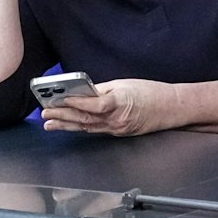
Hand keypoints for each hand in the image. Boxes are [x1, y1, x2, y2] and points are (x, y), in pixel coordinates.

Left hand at [42, 79, 180, 136]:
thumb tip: (83, 91)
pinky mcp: (118, 133)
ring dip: (66, 125)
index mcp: (119, 103)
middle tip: (45, 113)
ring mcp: (116, 129)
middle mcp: (116, 120)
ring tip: (50, 123)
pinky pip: (95, 130)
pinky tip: (69, 125)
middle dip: (62, 116)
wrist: (171, 109)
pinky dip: (80, 126)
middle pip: (85, 118)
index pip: (93, 105)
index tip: (59, 99)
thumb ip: (102, 89)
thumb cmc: (152, 93)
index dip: (75, 103)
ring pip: (87, 127)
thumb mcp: (125, 84)